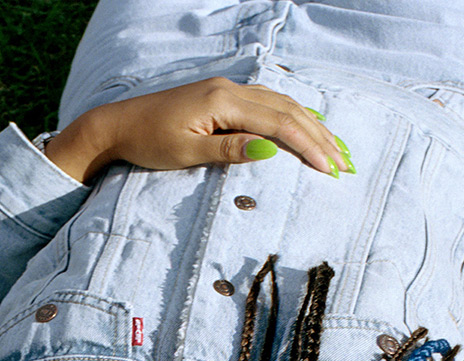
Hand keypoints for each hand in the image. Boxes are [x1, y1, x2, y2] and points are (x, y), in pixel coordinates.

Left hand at [42, 77, 349, 183]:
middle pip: (287, 109)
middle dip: (318, 136)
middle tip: (344, 163)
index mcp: (224, 103)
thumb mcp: (185, 153)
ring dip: (309, 125)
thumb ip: (227, 150)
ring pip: (280, 103)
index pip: (278, 122)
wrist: (119, 125)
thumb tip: (267, 148)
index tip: (329, 168)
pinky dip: (290, 117)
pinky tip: (303, 126)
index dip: (307, 145)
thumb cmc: (147, 143)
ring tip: (333, 147)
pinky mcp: (221, 98)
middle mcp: (231, 90)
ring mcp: (227, 91)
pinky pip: (266, 103)